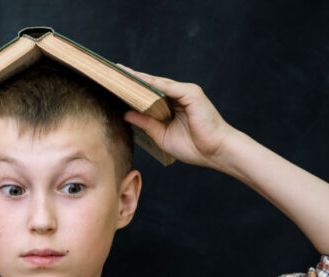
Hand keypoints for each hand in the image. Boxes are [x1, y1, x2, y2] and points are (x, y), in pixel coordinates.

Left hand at [118, 65, 239, 170]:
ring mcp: (185, 92)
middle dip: (133, 79)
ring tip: (120, 74)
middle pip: (151, 85)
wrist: (215, 152)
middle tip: (112, 71)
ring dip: (139, 78)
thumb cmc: (193, 147)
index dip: (133, 89)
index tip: (114, 84)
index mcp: (172, 106)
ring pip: (157, 82)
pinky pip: (168, 86)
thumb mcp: (161, 136)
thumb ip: (145, 123)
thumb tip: (126, 113)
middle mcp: (178, 96)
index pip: (149, 94)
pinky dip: (153, 84)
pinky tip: (137, 81)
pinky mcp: (191, 93)